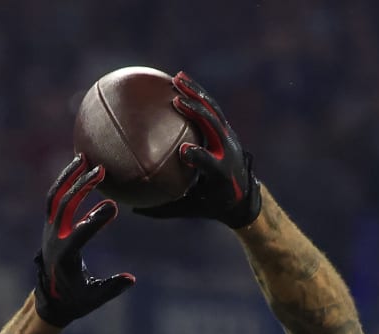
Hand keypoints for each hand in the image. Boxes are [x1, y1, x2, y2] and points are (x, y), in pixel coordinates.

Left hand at [34, 155, 134, 327]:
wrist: (51, 298)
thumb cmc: (77, 300)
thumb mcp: (95, 298)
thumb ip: (112, 288)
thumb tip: (131, 279)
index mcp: (65, 257)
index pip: (79, 233)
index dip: (95, 219)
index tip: (113, 206)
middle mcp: (54, 239)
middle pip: (65, 206)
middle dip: (82, 187)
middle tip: (101, 171)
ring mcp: (50, 229)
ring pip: (56, 197)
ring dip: (69, 176)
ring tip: (84, 158)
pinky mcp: (50, 224)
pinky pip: (55, 198)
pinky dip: (65, 181)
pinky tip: (78, 166)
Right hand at [136, 72, 261, 228]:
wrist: (244, 195)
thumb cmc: (211, 205)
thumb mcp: (189, 211)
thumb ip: (164, 210)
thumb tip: (134, 209)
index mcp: (221, 175)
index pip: (211, 164)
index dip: (200, 156)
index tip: (184, 151)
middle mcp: (228, 152)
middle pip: (214, 127)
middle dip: (198, 113)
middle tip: (177, 100)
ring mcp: (229, 137)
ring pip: (213, 110)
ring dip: (195, 92)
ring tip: (177, 78)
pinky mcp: (226, 128)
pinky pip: (210, 106)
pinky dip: (196, 92)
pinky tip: (178, 79)